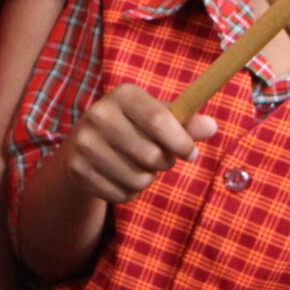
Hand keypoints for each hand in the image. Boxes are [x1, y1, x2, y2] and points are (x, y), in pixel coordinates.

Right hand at [57, 84, 216, 205]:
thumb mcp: (157, 118)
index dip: (181, 142)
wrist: (82, 145)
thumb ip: (185, 123)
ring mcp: (84, 144)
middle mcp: (99, 115)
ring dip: (147, 179)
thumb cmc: (132, 128)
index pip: (158, 120)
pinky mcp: (77, 170)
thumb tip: (212, 127)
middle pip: (151, 155)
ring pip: (138, 179)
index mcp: (123, 95)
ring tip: (138, 167)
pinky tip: (121, 178)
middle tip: (160, 159)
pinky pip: (121, 194)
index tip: (192, 154)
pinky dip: (129, 192)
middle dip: (165, 163)